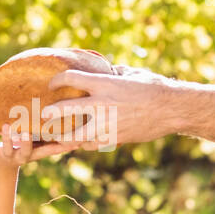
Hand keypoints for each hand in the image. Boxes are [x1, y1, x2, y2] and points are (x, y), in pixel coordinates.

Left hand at [0, 123, 76, 172]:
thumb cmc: (20, 150)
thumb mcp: (34, 147)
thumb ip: (47, 140)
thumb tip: (70, 128)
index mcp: (33, 154)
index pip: (48, 151)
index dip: (59, 148)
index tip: (70, 142)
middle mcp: (21, 156)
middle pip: (26, 151)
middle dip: (26, 143)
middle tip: (27, 133)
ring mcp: (7, 154)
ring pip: (6, 148)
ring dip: (6, 138)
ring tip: (7, 126)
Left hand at [40, 65, 178, 151]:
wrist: (171, 109)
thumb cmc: (153, 87)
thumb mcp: (130, 74)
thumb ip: (111, 73)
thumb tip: (101, 69)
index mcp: (104, 84)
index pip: (70, 78)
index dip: (57, 80)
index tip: (52, 84)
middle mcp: (102, 104)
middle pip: (65, 109)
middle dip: (50, 113)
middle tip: (43, 114)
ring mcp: (107, 124)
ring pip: (75, 135)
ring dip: (64, 135)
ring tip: (55, 136)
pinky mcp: (114, 139)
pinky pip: (92, 144)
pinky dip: (85, 143)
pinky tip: (82, 141)